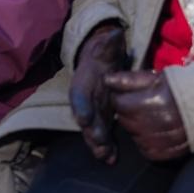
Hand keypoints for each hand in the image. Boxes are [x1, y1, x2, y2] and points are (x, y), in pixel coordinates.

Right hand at [69, 24, 126, 163]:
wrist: (102, 61)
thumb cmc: (102, 52)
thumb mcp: (105, 45)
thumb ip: (109, 42)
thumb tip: (114, 34)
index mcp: (82, 82)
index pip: (79, 96)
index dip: (81, 107)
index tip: (83, 119)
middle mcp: (85, 100)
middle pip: (85, 118)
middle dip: (91, 132)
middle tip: (99, 143)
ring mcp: (93, 110)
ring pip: (93, 130)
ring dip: (98, 144)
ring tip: (106, 157)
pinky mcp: (103, 118)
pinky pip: (103, 134)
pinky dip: (106, 147)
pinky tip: (112, 159)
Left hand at [104, 70, 188, 160]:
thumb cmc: (181, 88)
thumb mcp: (155, 77)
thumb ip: (129, 79)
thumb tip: (106, 80)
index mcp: (154, 101)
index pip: (120, 103)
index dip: (121, 98)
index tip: (127, 95)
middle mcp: (157, 123)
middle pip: (124, 120)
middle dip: (126, 112)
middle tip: (139, 106)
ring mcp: (163, 140)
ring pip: (132, 135)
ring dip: (134, 127)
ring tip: (148, 118)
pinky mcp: (168, 153)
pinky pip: (145, 150)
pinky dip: (145, 142)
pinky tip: (152, 132)